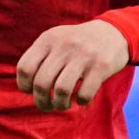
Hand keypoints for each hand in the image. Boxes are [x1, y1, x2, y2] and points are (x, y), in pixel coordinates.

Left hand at [15, 19, 129, 111]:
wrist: (114, 32)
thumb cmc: (78, 44)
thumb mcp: (56, 40)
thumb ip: (40, 58)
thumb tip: (26, 89)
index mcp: (48, 39)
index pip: (25, 68)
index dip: (24, 86)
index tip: (33, 91)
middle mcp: (64, 45)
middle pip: (41, 83)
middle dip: (41, 101)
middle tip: (47, 105)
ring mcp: (83, 55)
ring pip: (61, 90)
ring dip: (60, 105)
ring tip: (63, 105)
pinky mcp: (101, 66)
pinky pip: (84, 93)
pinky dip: (81, 102)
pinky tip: (82, 99)